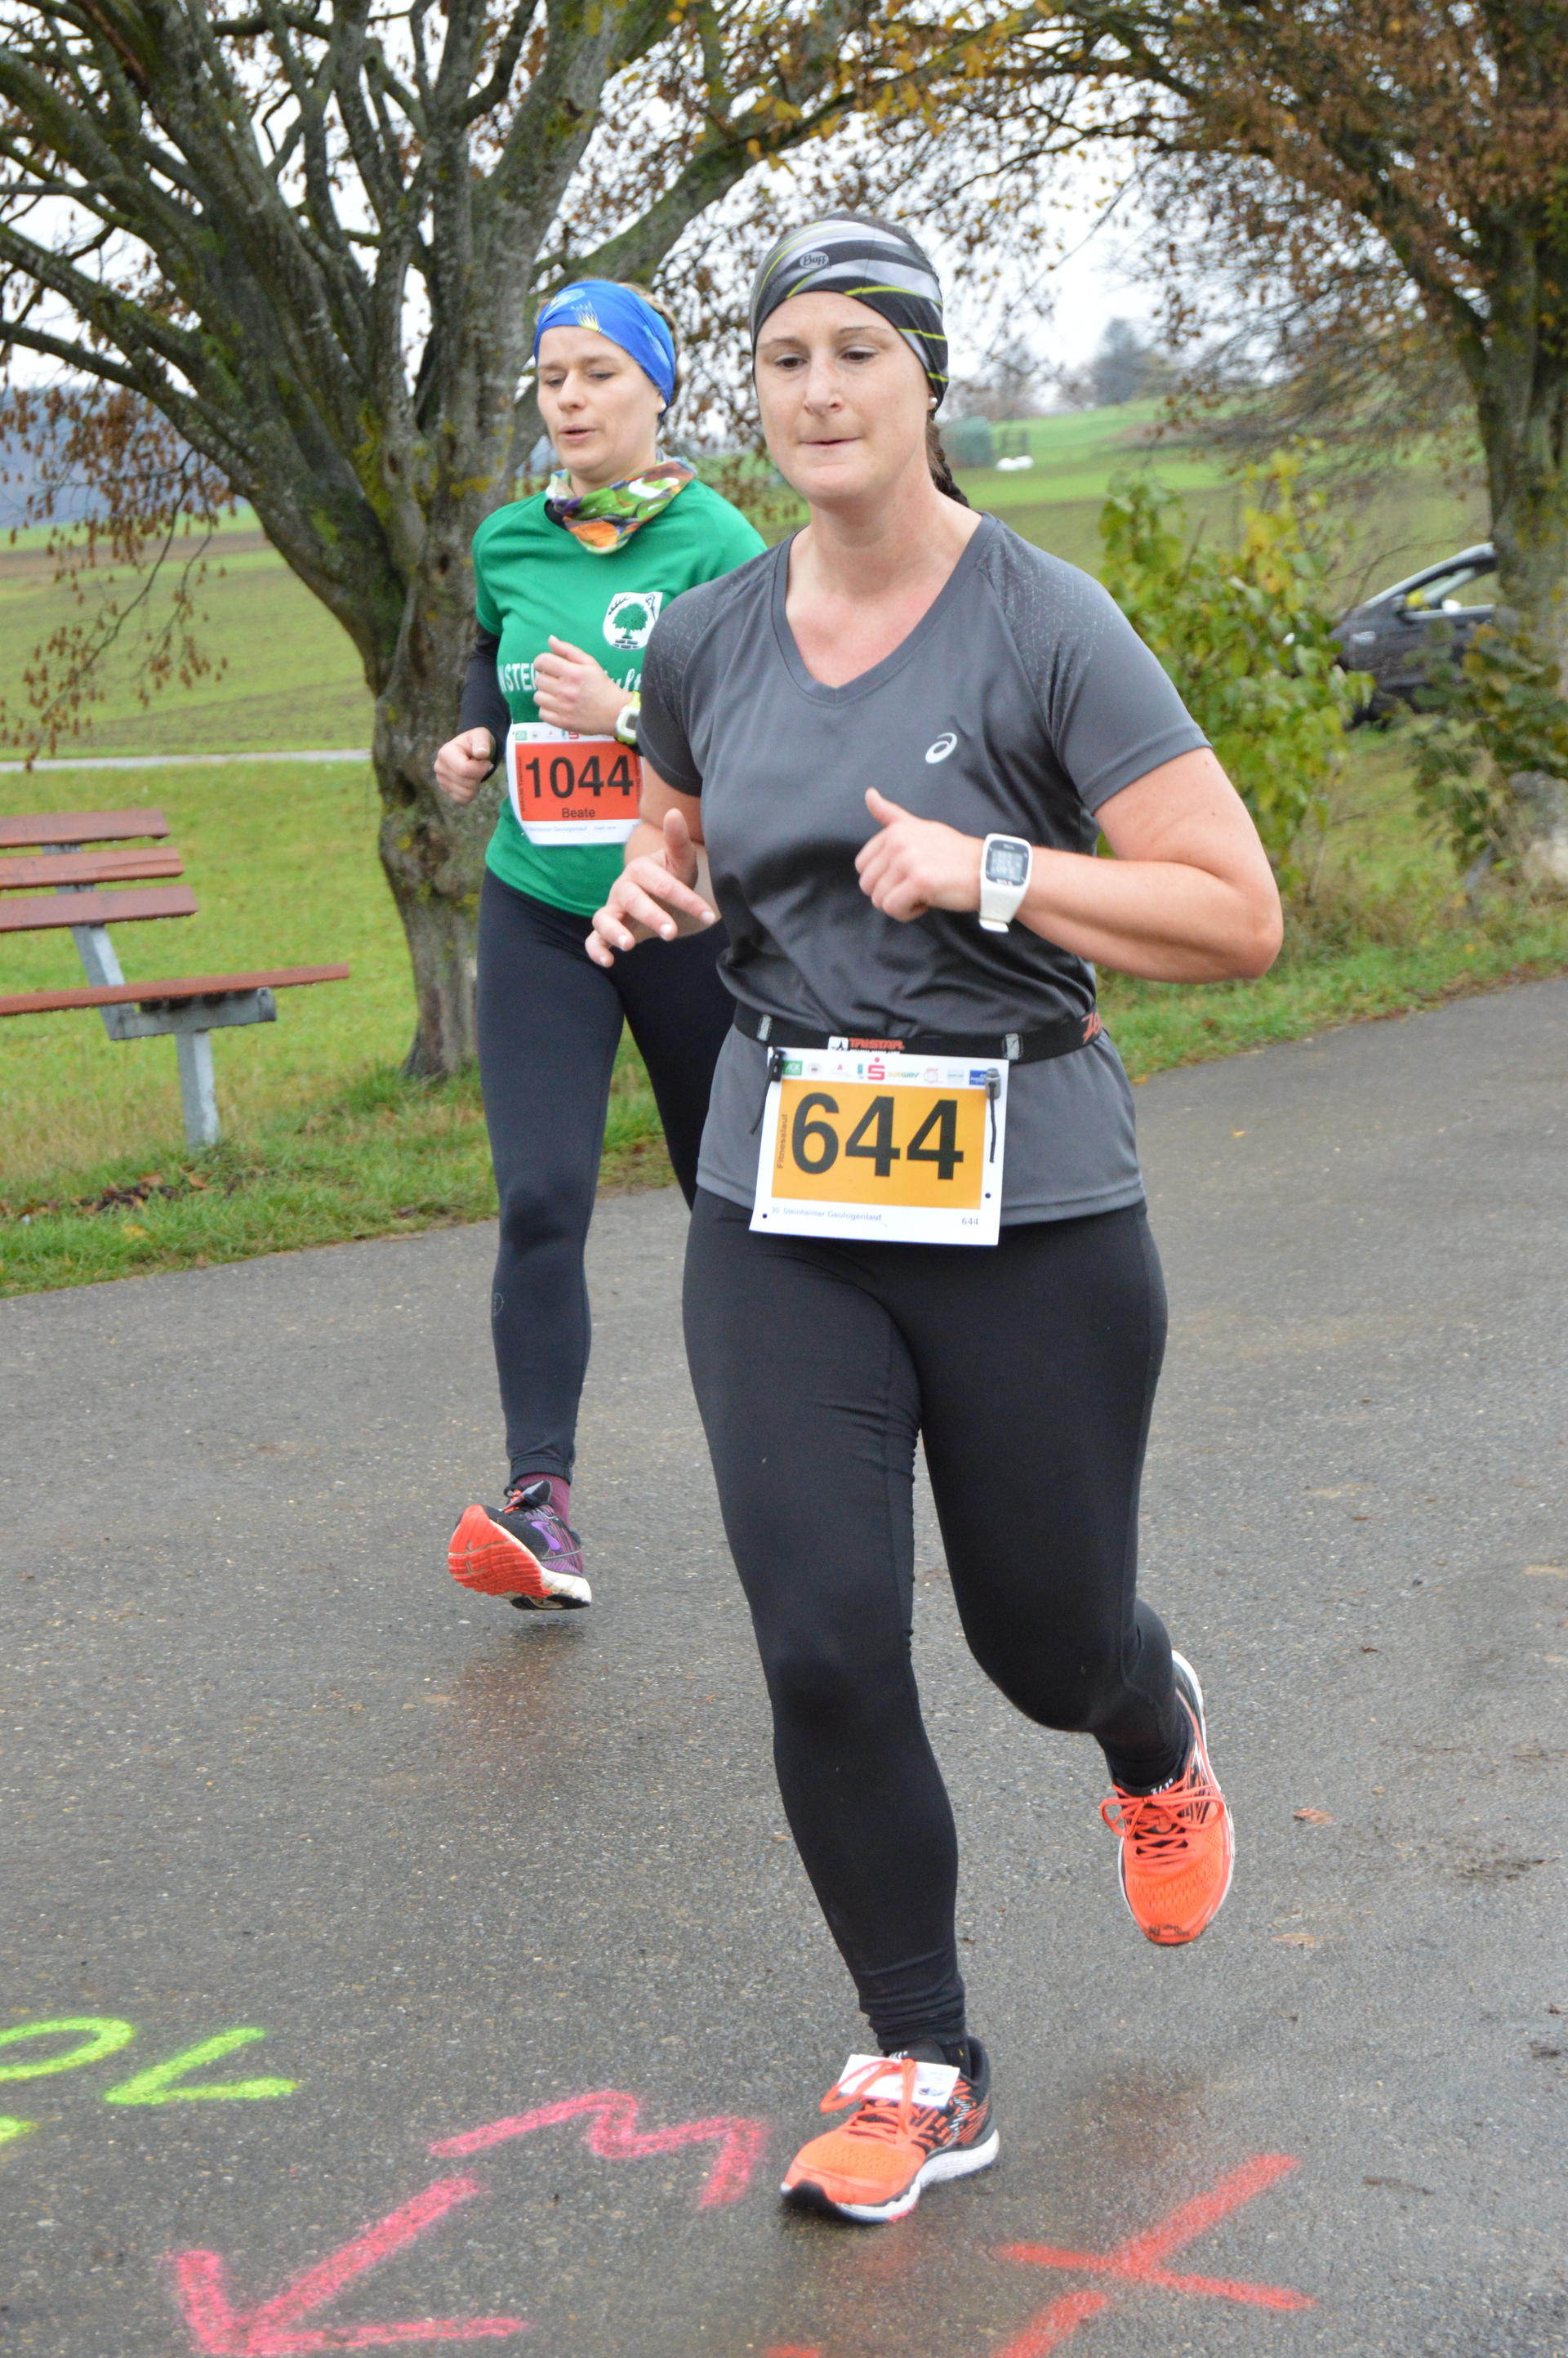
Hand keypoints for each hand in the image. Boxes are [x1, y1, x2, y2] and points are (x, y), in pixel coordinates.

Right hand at [434, 727, 496, 804]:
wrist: (471, 749)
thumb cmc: (476, 742)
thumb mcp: (481, 735)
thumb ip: (482, 741)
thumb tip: (481, 754)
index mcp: (445, 753)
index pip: (464, 770)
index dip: (481, 769)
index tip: (487, 762)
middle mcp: (439, 767)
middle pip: (467, 783)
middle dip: (479, 776)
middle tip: (479, 765)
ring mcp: (441, 780)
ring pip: (467, 793)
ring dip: (477, 784)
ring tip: (474, 771)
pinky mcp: (446, 790)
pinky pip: (464, 800)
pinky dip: (472, 793)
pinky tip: (471, 780)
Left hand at [533, 636, 625, 735]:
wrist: (616, 713)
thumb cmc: (602, 686)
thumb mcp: (590, 663)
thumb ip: (568, 650)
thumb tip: (550, 639)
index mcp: (573, 673)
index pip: (542, 661)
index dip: (541, 662)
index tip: (547, 666)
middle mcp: (565, 690)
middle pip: (538, 680)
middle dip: (546, 678)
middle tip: (557, 682)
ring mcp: (563, 708)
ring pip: (538, 697)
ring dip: (546, 694)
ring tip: (557, 695)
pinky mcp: (562, 722)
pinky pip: (542, 713)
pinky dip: (548, 710)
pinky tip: (558, 707)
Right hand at [586, 809, 716, 966]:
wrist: (659, 897)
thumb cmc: (671, 879)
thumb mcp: (680, 863)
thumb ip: (678, 841)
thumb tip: (673, 811)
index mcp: (641, 870)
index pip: (663, 884)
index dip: (687, 900)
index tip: (708, 916)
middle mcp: (623, 888)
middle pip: (633, 900)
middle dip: (651, 915)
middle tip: (671, 932)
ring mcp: (612, 908)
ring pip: (605, 918)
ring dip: (615, 931)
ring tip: (629, 945)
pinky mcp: (606, 928)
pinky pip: (593, 939)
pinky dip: (596, 950)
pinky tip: (609, 961)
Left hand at [854, 787, 984, 922]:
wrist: (986, 870)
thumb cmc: (954, 854)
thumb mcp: (921, 827)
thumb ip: (892, 815)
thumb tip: (869, 794)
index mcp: (896, 831)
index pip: (862, 865)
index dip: (883, 878)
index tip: (907, 874)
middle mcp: (899, 842)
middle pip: (868, 885)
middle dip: (889, 893)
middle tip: (915, 887)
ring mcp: (908, 861)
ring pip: (878, 899)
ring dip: (900, 905)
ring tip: (922, 893)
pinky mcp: (919, 881)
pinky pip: (893, 908)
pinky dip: (908, 913)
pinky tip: (927, 901)